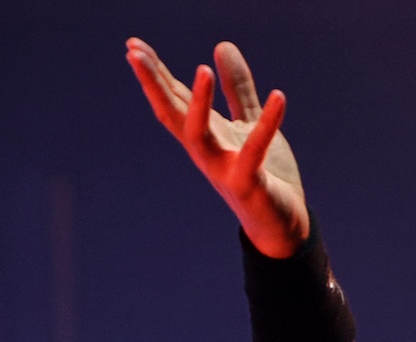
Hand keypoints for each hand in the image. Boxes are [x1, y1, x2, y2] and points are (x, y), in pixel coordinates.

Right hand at [125, 38, 307, 257]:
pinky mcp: (248, 183)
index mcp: (204, 135)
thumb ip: (237, 88)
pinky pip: (255, 151)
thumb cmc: (263, 173)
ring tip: (202, 68)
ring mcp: (223, 168)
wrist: (281, 223)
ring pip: (199, 134)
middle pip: (172, 114)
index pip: (173, 100)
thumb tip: (221, 46)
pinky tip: (279, 97)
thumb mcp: (248, 123)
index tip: (133, 44)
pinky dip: (268, 124)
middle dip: (153, 84)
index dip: (154, 74)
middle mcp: (206, 151)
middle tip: (133, 51)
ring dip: (198, 103)